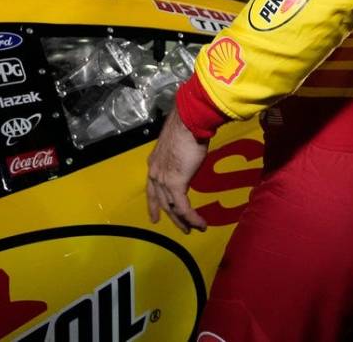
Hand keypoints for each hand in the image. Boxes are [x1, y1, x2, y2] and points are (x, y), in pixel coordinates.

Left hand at [146, 106, 208, 232]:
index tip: (155, 217)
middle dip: (172, 217)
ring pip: (172, 208)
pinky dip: (193, 218)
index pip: (151, 189)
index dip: (153, 205)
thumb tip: (187, 162)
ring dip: (184, 221)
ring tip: (193, 229)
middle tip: (182, 228)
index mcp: (154, 163)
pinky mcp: (175, 183)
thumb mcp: (178, 148)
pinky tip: (201, 224)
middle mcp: (155, 173)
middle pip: (162, 201)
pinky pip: (183, 207)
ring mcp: (163, 179)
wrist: (188, 123)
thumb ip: (178, 160)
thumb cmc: (186, 129)